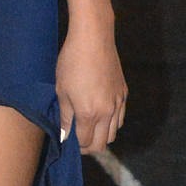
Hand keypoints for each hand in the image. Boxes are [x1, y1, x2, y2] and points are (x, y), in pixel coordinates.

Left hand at [56, 20, 126, 152]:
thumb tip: (65, 134)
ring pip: (113, 132)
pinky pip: (120, 118)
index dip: (76, 146)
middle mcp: (107, 112)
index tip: (69, 141)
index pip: (86, 142)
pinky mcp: (124, 93)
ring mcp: (118, 103)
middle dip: (89, 146)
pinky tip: (100, 115)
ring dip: (101, 135)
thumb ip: (65, 116)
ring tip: (88, 128)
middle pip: (102, 143)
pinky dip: (111, 123)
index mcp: (89, 113)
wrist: (93, 39)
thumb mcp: (61, 90)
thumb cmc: (72, 62)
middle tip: (78, 140)